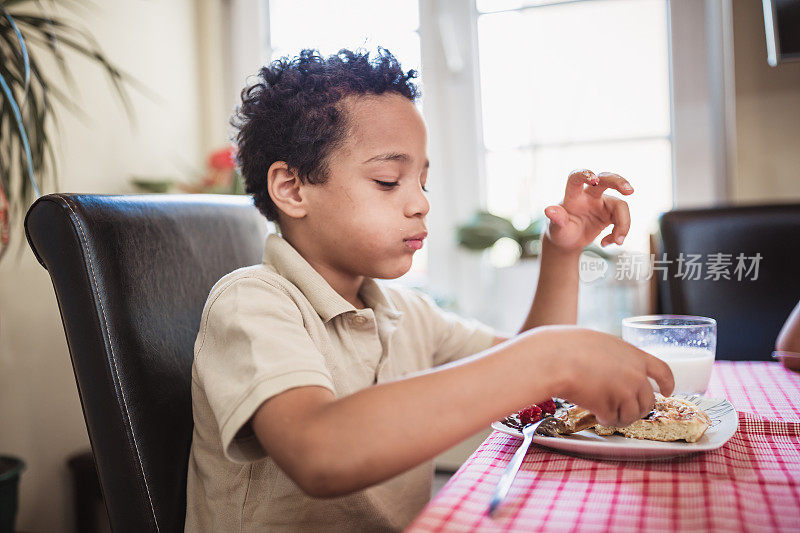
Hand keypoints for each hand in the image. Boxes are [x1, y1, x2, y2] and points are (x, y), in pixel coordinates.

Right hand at [534, 326, 674, 426]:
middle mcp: (635, 376)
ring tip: (605, 412)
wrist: (554, 359)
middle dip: (638, 408)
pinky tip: (595, 413)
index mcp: (635, 356)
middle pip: (648, 401)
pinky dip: (605, 420)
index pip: (664, 372)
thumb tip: (617, 368)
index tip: (667, 391)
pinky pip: (613, 420)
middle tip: (623, 409)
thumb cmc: (569, 346)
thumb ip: (617, 357)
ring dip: (620, 417)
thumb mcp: (602, 343)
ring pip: (632, 415)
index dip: (667, 383)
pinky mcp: (609, 408)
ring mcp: (624, 393)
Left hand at [543, 169, 633, 253]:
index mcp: (573, 196)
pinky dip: (619, 233)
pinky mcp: (610, 213)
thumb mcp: (556, 230)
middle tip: (630, 191)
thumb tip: (549, 210)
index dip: (585, 174)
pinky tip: (607, 243)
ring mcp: (601, 203)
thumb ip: (556, 219)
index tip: (594, 179)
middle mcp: (589, 196)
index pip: (576, 178)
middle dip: (618, 181)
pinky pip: (622, 219)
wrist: (568, 241)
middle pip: (605, 179)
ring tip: (617, 242)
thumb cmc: (560, 232)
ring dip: (623, 224)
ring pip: (620, 205)